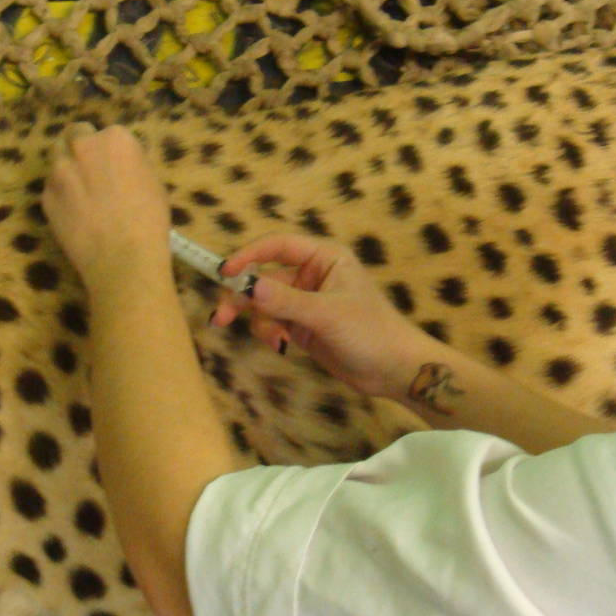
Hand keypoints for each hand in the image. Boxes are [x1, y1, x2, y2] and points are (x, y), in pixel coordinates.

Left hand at [42, 123, 171, 291]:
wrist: (123, 257)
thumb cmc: (149, 220)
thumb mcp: (152, 182)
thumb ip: (131, 164)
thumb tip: (120, 164)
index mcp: (114, 139)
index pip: (108, 133)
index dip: (111, 150)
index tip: (115, 165)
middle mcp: (82, 147)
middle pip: (74, 134)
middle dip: (81, 146)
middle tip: (91, 167)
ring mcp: (59, 172)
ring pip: (57, 158)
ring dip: (67, 167)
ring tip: (80, 190)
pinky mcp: (46, 197)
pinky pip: (52, 187)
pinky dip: (61, 194)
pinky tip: (74, 213)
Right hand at [210, 234, 437, 398]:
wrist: (394, 370)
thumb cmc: (370, 331)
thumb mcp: (328, 314)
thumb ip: (287, 301)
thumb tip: (248, 287)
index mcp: (324, 258)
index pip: (278, 245)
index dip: (249, 255)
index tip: (225, 272)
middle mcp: (311, 275)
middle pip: (264, 277)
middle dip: (243, 297)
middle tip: (220, 317)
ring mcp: (305, 301)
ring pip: (264, 303)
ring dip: (258, 320)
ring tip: (271, 340)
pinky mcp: (302, 326)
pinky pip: (272, 322)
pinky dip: (269, 332)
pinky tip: (281, 346)